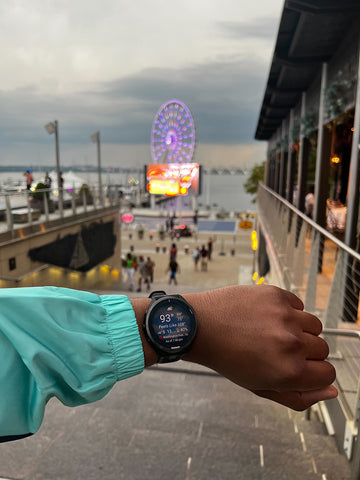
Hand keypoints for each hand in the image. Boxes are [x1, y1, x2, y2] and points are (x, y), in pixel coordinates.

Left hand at [183, 285, 336, 410]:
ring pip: (313, 325)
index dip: (313, 373)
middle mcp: (291, 344)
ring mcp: (285, 316)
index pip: (328, 374)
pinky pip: (298, 304)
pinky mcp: (276, 295)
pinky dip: (288, 311)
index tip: (299, 368)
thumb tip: (330, 392)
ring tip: (272, 331)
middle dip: (304, 352)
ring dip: (299, 329)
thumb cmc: (227, 357)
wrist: (200, 326)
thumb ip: (298, 397)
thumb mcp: (260, 387)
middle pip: (322, 349)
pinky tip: (266, 316)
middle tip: (277, 349)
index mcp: (289, 372)